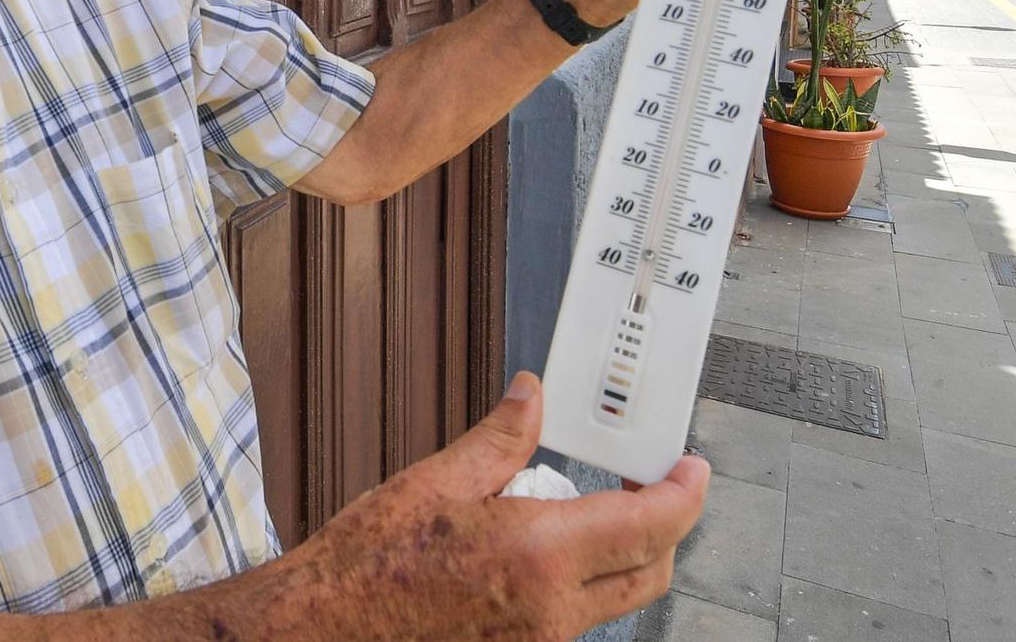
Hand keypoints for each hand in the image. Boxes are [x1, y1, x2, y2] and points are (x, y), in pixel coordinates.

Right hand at [283, 373, 709, 637]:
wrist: (325, 629)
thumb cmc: (367, 566)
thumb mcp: (435, 482)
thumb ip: (501, 438)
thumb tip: (533, 396)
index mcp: (539, 555)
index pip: (652, 525)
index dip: (686, 493)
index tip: (690, 467)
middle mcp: (553, 610)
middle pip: (651, 570)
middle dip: (666, 524)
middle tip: (646, 481)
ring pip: (616, 598)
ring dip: (620, 553)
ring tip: (575, 509)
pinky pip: (576, 618)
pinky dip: (580, 581)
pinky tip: (537, 551)